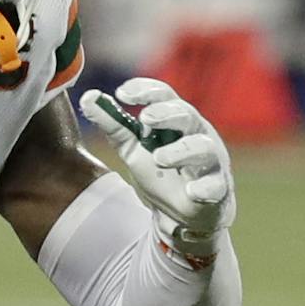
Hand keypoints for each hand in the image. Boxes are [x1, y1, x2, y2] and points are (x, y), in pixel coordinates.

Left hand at [79, 78, 235, 243]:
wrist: (180, 215)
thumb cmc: (161, 171)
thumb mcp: (132, 146)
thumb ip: (112, 123)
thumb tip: (87, 97)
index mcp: (175, 120)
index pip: (165, 95)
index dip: (146, 90)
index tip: (122, 93)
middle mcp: (196, 135)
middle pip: (187, 115)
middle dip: (166, 114)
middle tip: (145, 118)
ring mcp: (210, 162)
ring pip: (203, 148)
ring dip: (182, 151)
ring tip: (160, 158)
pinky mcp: (216, 190)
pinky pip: (215, 186)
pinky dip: (204, 188)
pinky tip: (192, 191)